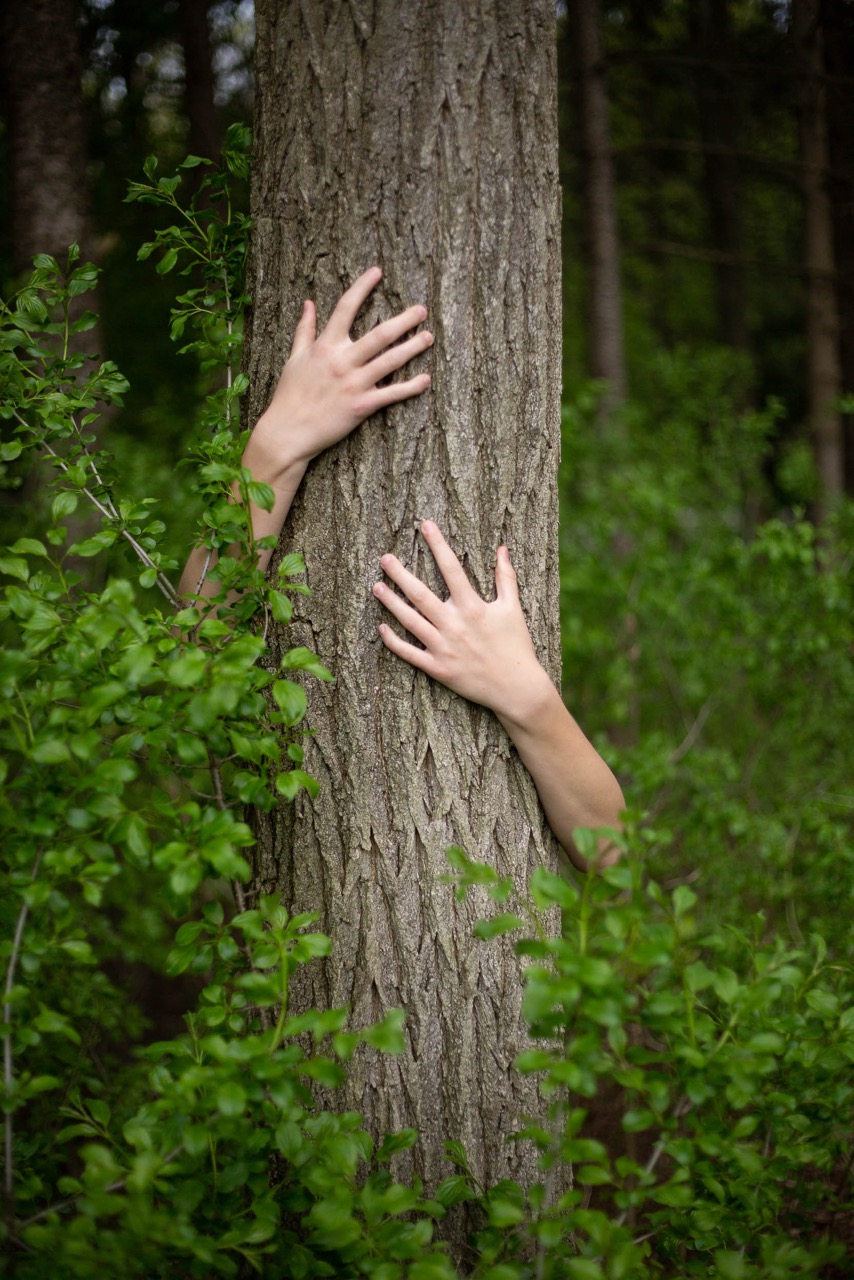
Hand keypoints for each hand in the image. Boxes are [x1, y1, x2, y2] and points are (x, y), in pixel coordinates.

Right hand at [249, 266, 432, 481]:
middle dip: (404, 320)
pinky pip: (391, 394)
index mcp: (325, 346)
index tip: (377, 272)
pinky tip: (425, 379)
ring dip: (413, 348)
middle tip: (422, 310)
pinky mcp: (362, 406)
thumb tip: (309, 303)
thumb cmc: (289, 394)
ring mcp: (354, 383)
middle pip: (380, 334)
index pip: (346, 307)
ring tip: (428, 337)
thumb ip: (304, 330)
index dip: (363, 287)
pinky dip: (410, 387)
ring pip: (390, 361)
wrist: (288, 431)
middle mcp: (342, 361)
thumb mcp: (294, 358)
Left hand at [373, 521, 550, 721]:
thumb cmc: (516, 646)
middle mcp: (455, 625)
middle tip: (384, 558)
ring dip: (391, 603)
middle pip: (421, 594)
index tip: (425, 525)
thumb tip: (502, 548)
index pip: (451, 569)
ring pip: (410, 621)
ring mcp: (443, 648)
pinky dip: (393, 641)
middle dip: (400, 574)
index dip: (438, 545)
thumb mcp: (512, 609)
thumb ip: (506, 577)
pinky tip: (381, 628)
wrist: (516, 688)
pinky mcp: (437, 668)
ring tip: (376, 586)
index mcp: (473, 608)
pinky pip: (409, 654)